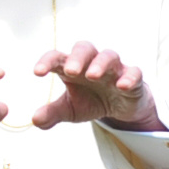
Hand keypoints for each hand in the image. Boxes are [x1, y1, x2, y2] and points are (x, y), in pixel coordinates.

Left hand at [32, 42, 163, 132]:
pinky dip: (129, 77)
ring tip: (93, 76)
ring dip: (100, 64)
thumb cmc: (91, 100)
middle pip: (84, 48)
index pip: (57, 58)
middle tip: (70, 71)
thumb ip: (53, 113)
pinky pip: (133, 72)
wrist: (120, 108)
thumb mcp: (70, 109)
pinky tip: (122, 86)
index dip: (47, 62)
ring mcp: (113, 68)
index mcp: (72, 67)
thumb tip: (35, 120)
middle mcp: (92, 62)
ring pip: (108, 56)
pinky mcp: (132, 78)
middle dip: (76, 58)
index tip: (37, 72)